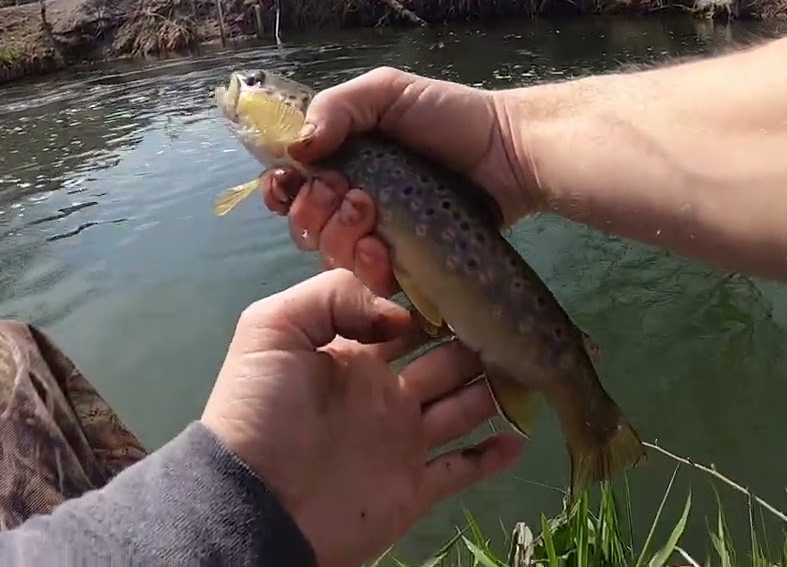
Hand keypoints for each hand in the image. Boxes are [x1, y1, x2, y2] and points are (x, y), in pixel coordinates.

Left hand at [200, 269, 525, 566]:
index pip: (402, 318)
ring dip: (493, 390)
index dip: (433, 301)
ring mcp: (400, 441)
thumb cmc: (259, 411)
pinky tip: (520, 438)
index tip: (469, 281)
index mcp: (350, 354)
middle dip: (475, 341)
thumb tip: (400, 313)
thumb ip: (334, 296)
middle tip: (512, 322)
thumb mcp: (273, 328)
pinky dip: (492, 456)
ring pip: (462, 408)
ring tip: (531, 368)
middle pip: (444, 359)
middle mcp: (382, 392)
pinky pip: (462, 469)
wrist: (256, 504)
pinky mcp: (412, 488)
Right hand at [260, 66, 537, 295]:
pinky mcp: (407, 264)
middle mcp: (352, 201)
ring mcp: (379, 236)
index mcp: (341, 160)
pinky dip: (369, 270)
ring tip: (371, 220)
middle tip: (351, 195)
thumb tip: (294, 149)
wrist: (510, 152)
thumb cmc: (449, 116)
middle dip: (314, 215)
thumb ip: (336, 107)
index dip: (282, 190)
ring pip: (331, 256)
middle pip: (304, 225)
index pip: (290, 185)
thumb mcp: (388, 92)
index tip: (290, 186)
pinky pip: (371, 281)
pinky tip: (383, 253)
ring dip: (341, 241)